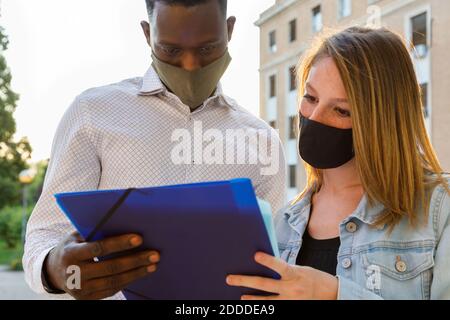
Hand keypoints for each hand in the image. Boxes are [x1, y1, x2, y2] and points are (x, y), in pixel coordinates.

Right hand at [44, 231, 159, 299]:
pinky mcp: (87, 299)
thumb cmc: (73, 246)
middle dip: (135, 260)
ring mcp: (80, 289)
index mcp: (71, 254)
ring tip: (153, 264)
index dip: (120, 244)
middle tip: (155, 254)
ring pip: (114, 281)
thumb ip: (97, 232)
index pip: (99, 248)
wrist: (54, 271)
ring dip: (137, 273)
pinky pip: (111, 290)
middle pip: (111, 267)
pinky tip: (141, 273)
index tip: (139, 239)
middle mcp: (74, 274)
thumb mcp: (78, 236)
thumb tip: (126, 222)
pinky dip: (128, 281)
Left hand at [226, 252, 337, 299]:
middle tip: (229, 279)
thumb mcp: (300, 269)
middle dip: (244, 281)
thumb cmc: (313, 278)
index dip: (268, 260)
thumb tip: (265, 267)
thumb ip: (285, 270)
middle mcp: (292, 288)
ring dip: (252, 299)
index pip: (279, 265)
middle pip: (264, 284)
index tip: (255, 255)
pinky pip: (275, 309)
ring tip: (241, 298)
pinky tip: (255, 307)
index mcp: (294, 274)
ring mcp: (291, 301)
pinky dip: (264, 308)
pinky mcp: (291, 308)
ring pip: (266, 301)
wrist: (332, 294)